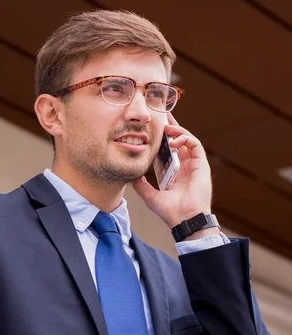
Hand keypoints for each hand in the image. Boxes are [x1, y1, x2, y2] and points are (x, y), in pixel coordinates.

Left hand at [132, 114, 212, 229]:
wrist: (184, 219)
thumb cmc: (170, 211)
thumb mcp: (150, 196)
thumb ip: (141, 186)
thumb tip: (131, 176)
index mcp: (175, 172)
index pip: (168, 149)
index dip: (161, 137)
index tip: (153, 127)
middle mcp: (185, 166)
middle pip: (178, 140)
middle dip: (171, 127)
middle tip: (162, 115)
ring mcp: (194, 165)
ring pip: (187, 139)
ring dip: (177, 131)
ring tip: (165, 129)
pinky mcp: (202, 164)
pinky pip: (195, 144)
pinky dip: (185, 138)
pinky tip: (173, 141)